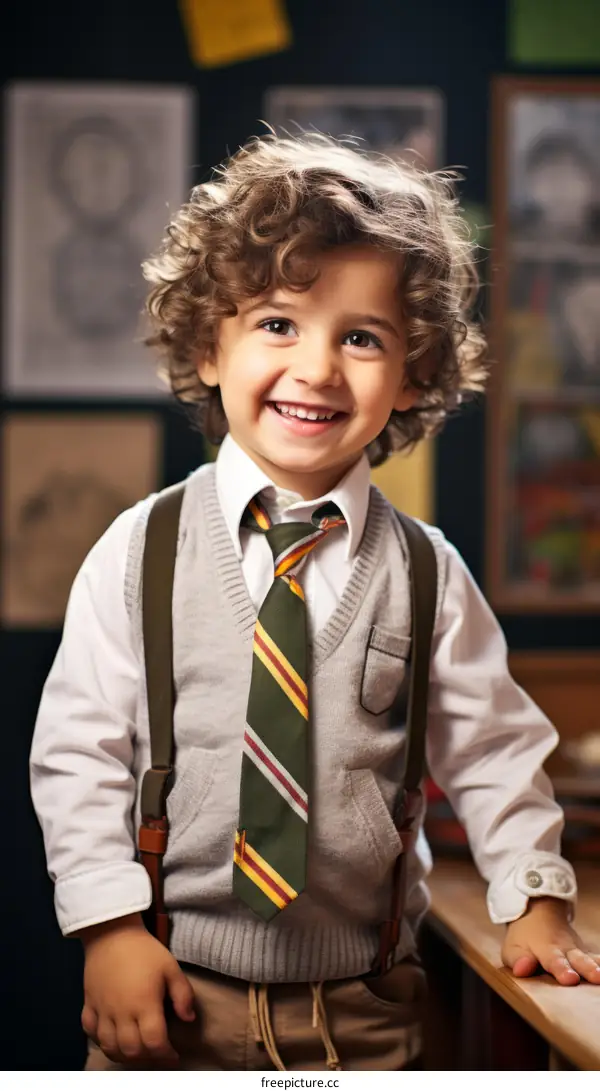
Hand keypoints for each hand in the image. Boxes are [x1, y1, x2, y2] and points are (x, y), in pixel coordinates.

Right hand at [80, 913, 195, 1065]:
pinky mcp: (88, 1005)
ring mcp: (102, 1010)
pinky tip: (113, 1038)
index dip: (166, 1055)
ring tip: (137, 1049)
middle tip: (156, 1051)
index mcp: (143, 1003)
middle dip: (147, 1058)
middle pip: (131, 1050)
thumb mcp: (170, 967)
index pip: (154, 1042)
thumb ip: (183, 995)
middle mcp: (121, 1012)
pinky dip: (101, 1042)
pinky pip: (90, 1033)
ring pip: (109, 1047)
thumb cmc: (144, 949)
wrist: (111, 932)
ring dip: (124, 1055)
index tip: (173, 1055)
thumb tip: (188, 1019)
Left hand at [502, 898, 599, 986]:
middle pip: (578, 959)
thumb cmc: (524, 936)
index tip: (570, 979)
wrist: (540, 911)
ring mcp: (578, 950)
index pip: (554, 961)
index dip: (562, 970)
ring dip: (598, 967)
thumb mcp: (513, 947)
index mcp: (547, 949)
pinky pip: (596, 958)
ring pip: (591, 958)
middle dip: (587, 968)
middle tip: (597, 977)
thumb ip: (518, 959)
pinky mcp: (586, 953)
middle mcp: (566, 949)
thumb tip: (522, 969)